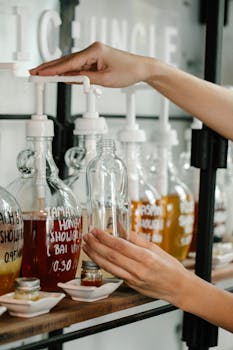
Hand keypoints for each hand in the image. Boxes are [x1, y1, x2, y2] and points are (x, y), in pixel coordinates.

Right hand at [29, 41, 155, 87]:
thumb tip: (69, 79)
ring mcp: (94, 54)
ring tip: (43, 75)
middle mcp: (93, 49)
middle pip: (66, 60)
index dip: (53, 69)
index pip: (69, 62)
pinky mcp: (96, 59)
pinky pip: (80, 66)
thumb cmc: (128, 71)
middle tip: (35, 72)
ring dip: (58, 70)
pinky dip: (70, 71)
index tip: (41, 73)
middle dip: (50, 67)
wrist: (141, 68)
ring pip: (72, 63)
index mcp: (94, 51)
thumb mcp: (105, 80)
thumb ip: (85, 79)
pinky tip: (61, 76)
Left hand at [83, 228, 191, 306]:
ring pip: (109, 267)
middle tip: (87, 236)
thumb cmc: (170, 267)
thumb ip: (136, 238)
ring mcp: (133, 280)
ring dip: (95, 256)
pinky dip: (104, 264)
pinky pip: (114, 273)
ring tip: (86, 246)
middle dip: (96, 245)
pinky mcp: (131, 285)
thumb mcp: (156, 248)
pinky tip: (97, 257)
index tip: (96, 231)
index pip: (121, 246)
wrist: (178, 288)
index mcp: (146, 258)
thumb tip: (121, 227)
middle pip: (112, 256)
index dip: (106, 238)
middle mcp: (138, 270)